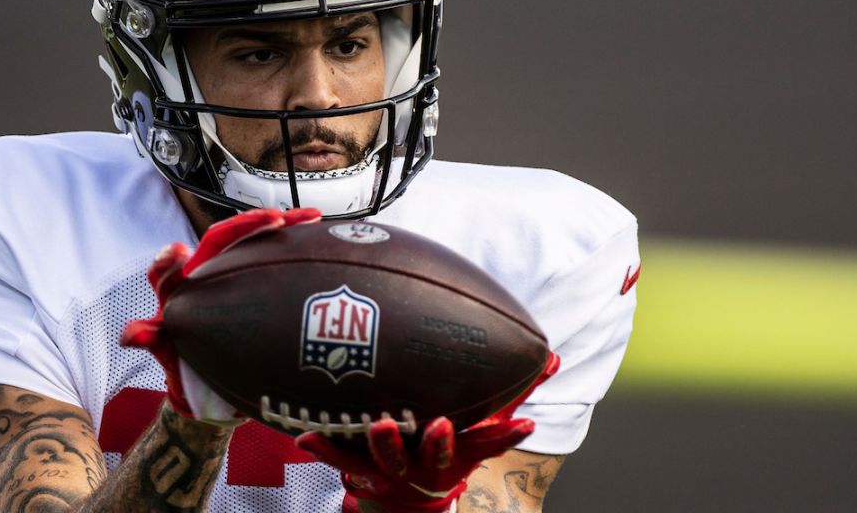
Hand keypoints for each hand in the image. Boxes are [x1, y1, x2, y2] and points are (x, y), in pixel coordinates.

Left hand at [121, 207, 321, 422]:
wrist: (209, 380)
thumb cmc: (184, 363)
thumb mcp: (167, 353)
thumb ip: (152, 340)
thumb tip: (132, 333)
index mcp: (178, 287)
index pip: (172, 264)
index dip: (172, 258)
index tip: (179, 253)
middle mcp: (204, 273)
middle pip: (224, 238)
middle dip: (251, 224)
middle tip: (276, 219)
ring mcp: (232, 274)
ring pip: (254, 242)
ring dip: (283, 224)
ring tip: (309, 217)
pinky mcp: (256, 280)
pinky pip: (275, 257)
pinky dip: (298, 245)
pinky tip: (320, 237)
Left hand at [296, 352, 560, 512]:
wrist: (411, 503)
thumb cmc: (451, 449)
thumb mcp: (485, 428)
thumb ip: (515, 392)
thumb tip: (551, 358)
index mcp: (459, 452)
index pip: (486, 442)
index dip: (505, 435)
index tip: (525, 424)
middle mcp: (429, 466)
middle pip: (437, 455)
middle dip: (439, 442)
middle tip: (437, 423)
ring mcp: (395, 471)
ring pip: (390, 459)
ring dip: (386, 443)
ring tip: (379, 424)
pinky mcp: (363, 471)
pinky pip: (342, 460)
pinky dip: (326, 447)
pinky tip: (305, 435)